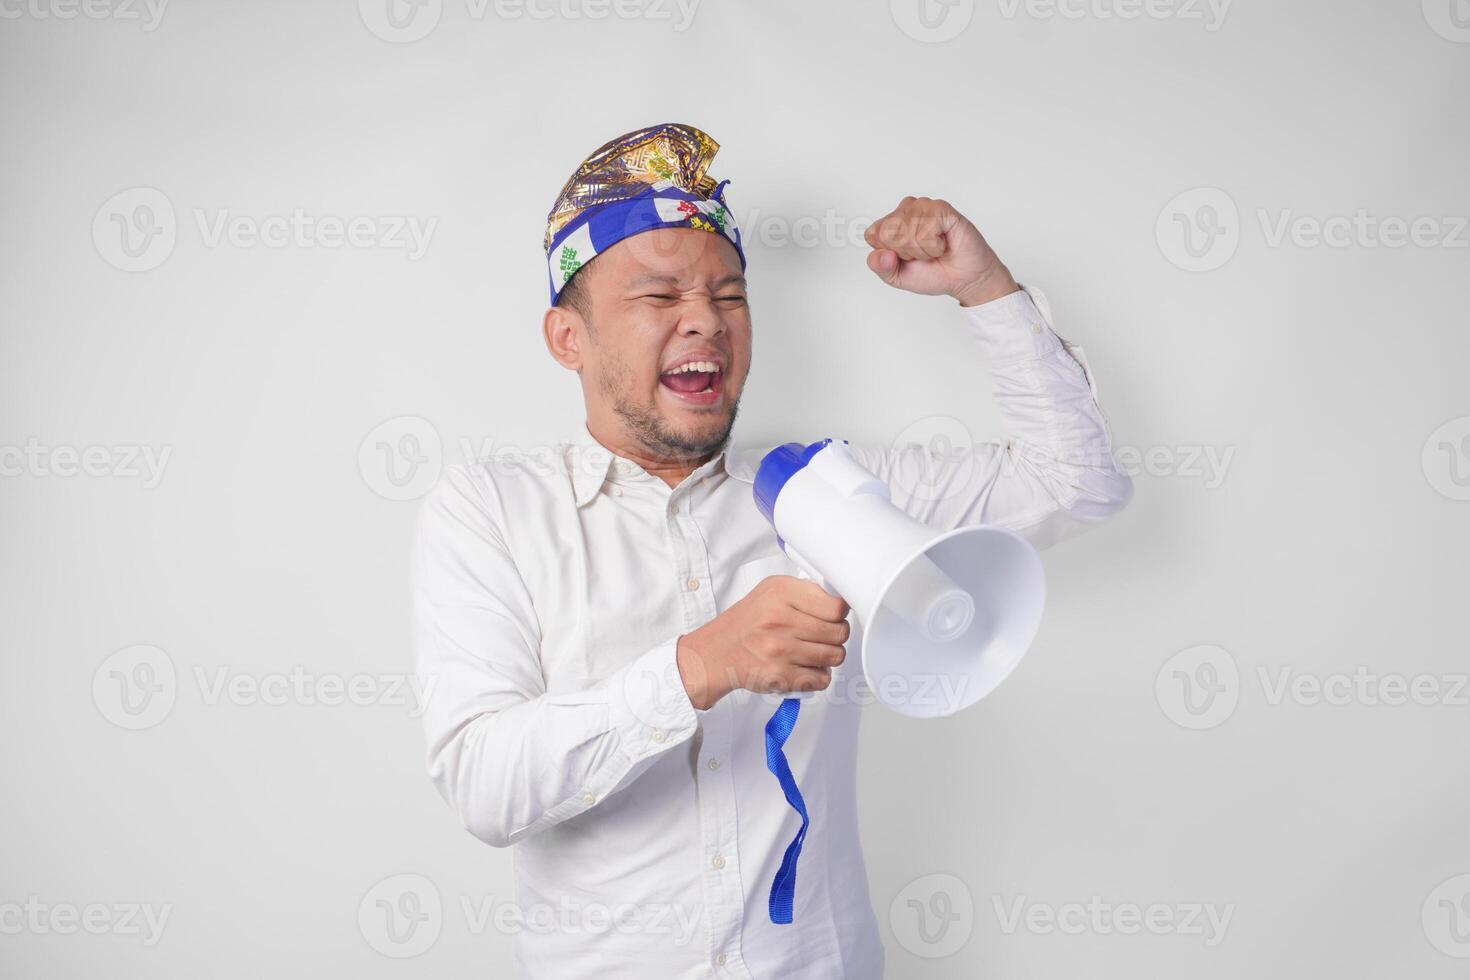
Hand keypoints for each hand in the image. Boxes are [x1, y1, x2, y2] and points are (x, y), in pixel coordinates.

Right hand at [676, 576, 850, 709]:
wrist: (717, 652)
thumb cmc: (747, 622)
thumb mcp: (771, 591)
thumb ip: (804, 592)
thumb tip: (839, 603)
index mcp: (781, 594)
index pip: (836, 607)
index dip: (839, 613)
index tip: (832, 616)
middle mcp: (781, 621)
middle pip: (839, 632)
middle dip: (836, 635)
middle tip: (824, 635)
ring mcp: (782, 650)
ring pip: (835, 656)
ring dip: (829, 656)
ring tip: (814, 651)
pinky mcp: (781, 676)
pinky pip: (821, 679)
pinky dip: (818, 676)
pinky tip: (806, 667)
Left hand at [863, 196, 1018, 306]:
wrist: (963, 279)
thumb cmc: (933, 273)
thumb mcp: (896, 277)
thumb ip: (880, 267)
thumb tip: (882, 254)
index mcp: (890, 223)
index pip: (872, 234)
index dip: (889, 255)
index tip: (906, 258)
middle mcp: (905, 210)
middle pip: (888, 233)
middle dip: (906, 253)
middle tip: (923, 253)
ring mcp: (923, 206)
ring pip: (906, 234)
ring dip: (923, 251)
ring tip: (935, 249)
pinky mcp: (941, 208)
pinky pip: (925, 232)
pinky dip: (934, 247)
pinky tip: (944, 243)